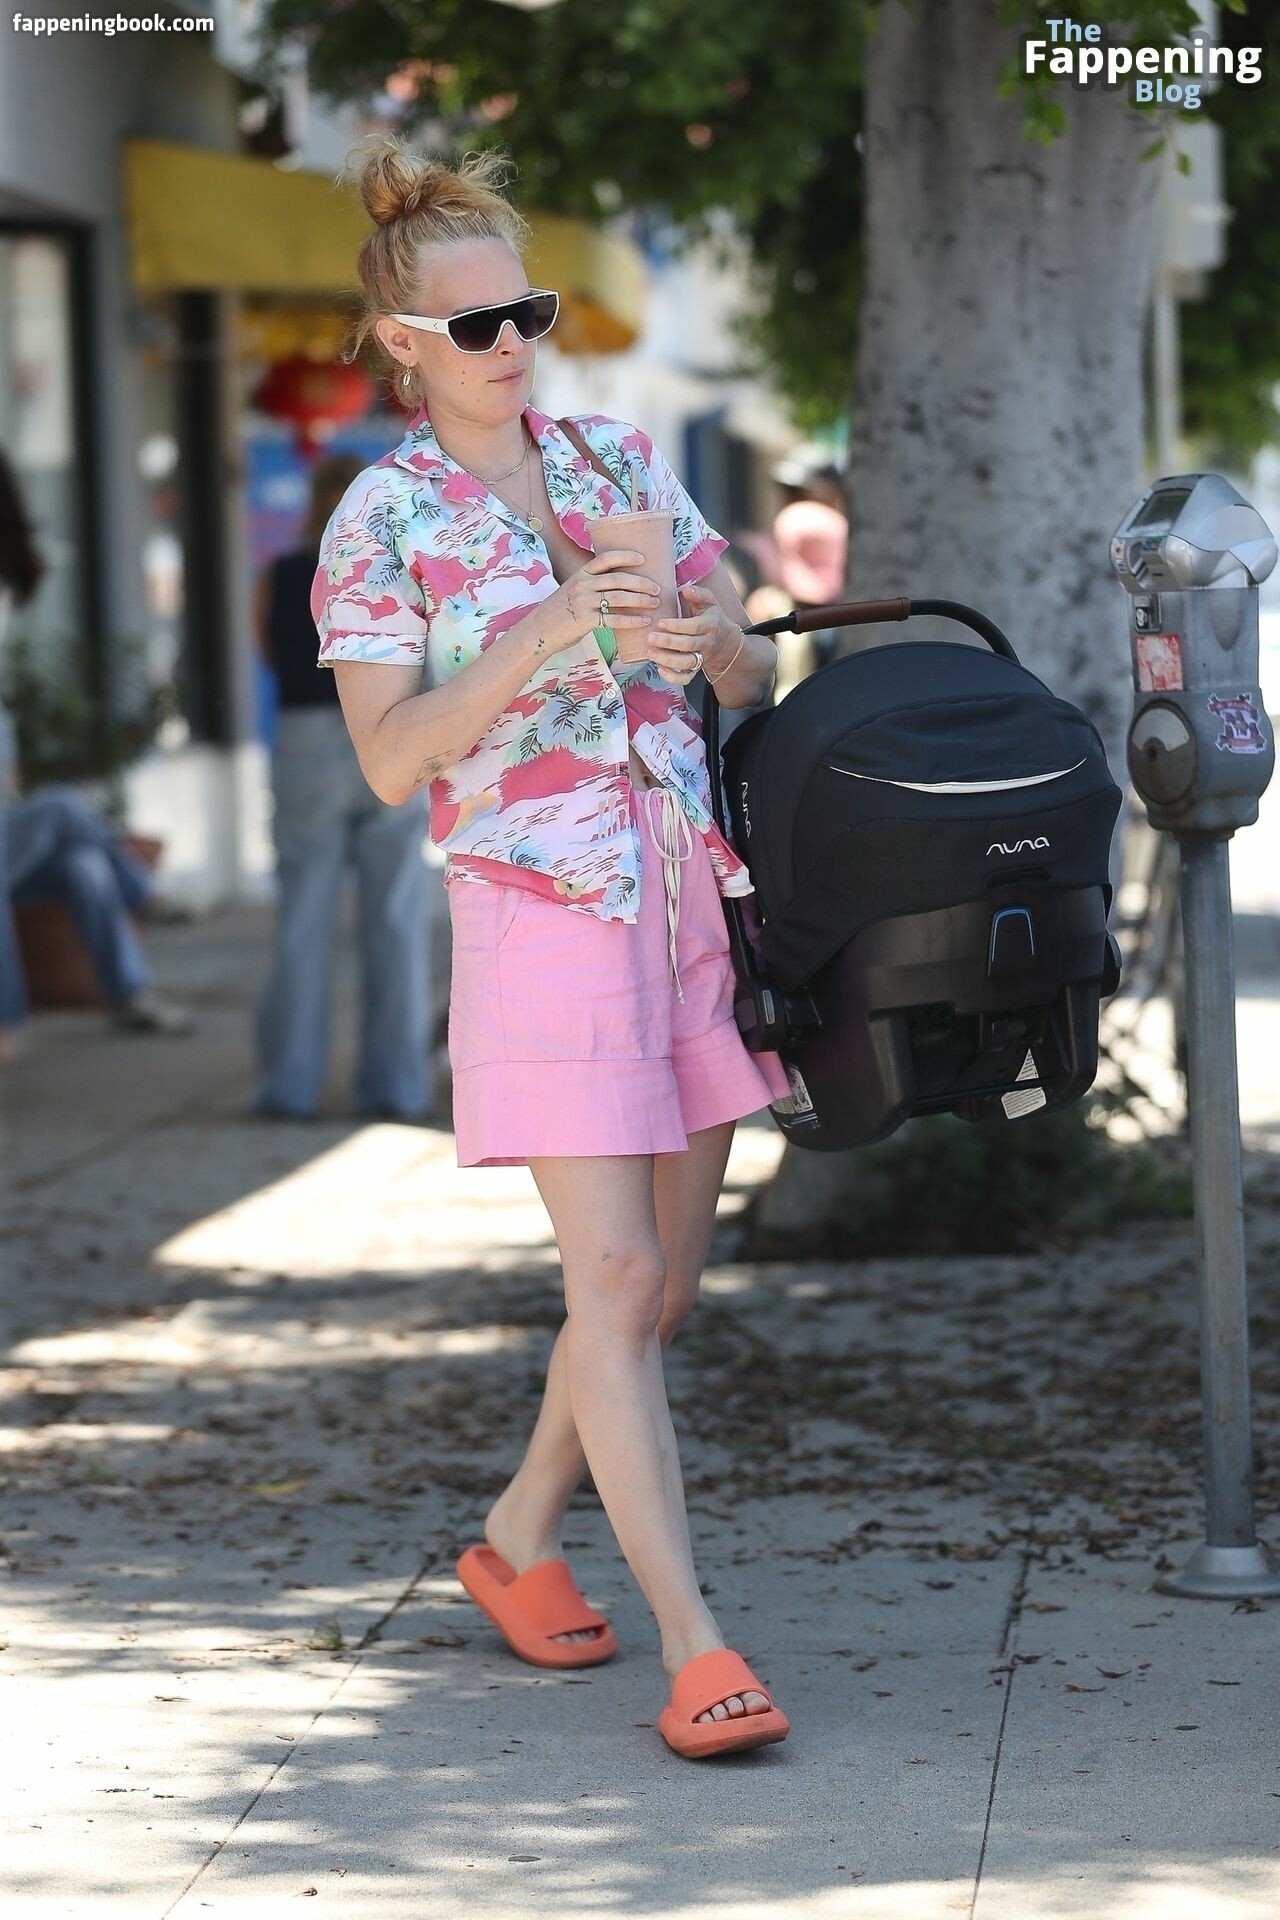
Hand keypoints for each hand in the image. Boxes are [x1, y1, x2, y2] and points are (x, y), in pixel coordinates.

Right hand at [542, 550, 661, 655]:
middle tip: (657, 588)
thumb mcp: (572, 591)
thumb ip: (592, 586)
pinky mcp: (584, 621)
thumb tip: (619, 585)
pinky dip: (631, 620)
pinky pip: (613, 619)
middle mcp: (582, 585)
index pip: (605, 559)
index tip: (642, 558)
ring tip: (654, 603)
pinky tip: (643, 621)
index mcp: (581, 575)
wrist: (538, 631)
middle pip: (618, 579)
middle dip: (641, 582)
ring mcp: (583, 603)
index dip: (625, 556)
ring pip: (618, 598)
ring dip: (640, 600)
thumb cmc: (560, 612)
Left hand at [646, 583, 742, 686]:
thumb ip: (699, 593)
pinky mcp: (696, 669)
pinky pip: (686, 678)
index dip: (677, 626)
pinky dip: (673, 677)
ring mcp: (701, 658)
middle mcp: (707, 643)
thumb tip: (686, 589)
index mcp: (710, 624)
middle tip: (650, 637)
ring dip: (668, 660)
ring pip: (686, 663)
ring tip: (650, 653)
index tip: (660, 622)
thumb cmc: (712, 617)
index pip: (694, 627)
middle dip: (668, 642)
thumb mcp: (710, 602)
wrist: (726, 642)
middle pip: (688, 645)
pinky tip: (660, 669)